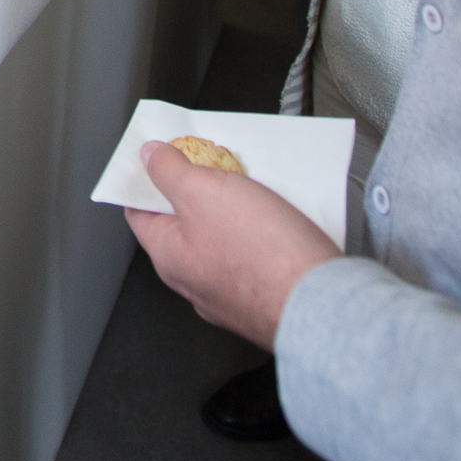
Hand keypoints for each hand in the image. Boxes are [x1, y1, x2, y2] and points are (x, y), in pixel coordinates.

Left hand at [125, 141, 339, 348]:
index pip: (139, 211)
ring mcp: (229, 291)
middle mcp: (194, 280)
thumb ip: (168, 172)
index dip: (145, 180)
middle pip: (183, 223)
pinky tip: (276, 218)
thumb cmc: (262, 256)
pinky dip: (258, 232)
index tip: (158, 157)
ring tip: (251, 187)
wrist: (321, 303)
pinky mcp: (263, 294)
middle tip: (213, 165)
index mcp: (168, 257)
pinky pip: (252, 254)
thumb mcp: (202, 192)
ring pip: (220, 238)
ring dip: (232, 209)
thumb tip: (149, 157)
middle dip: (196, 190)